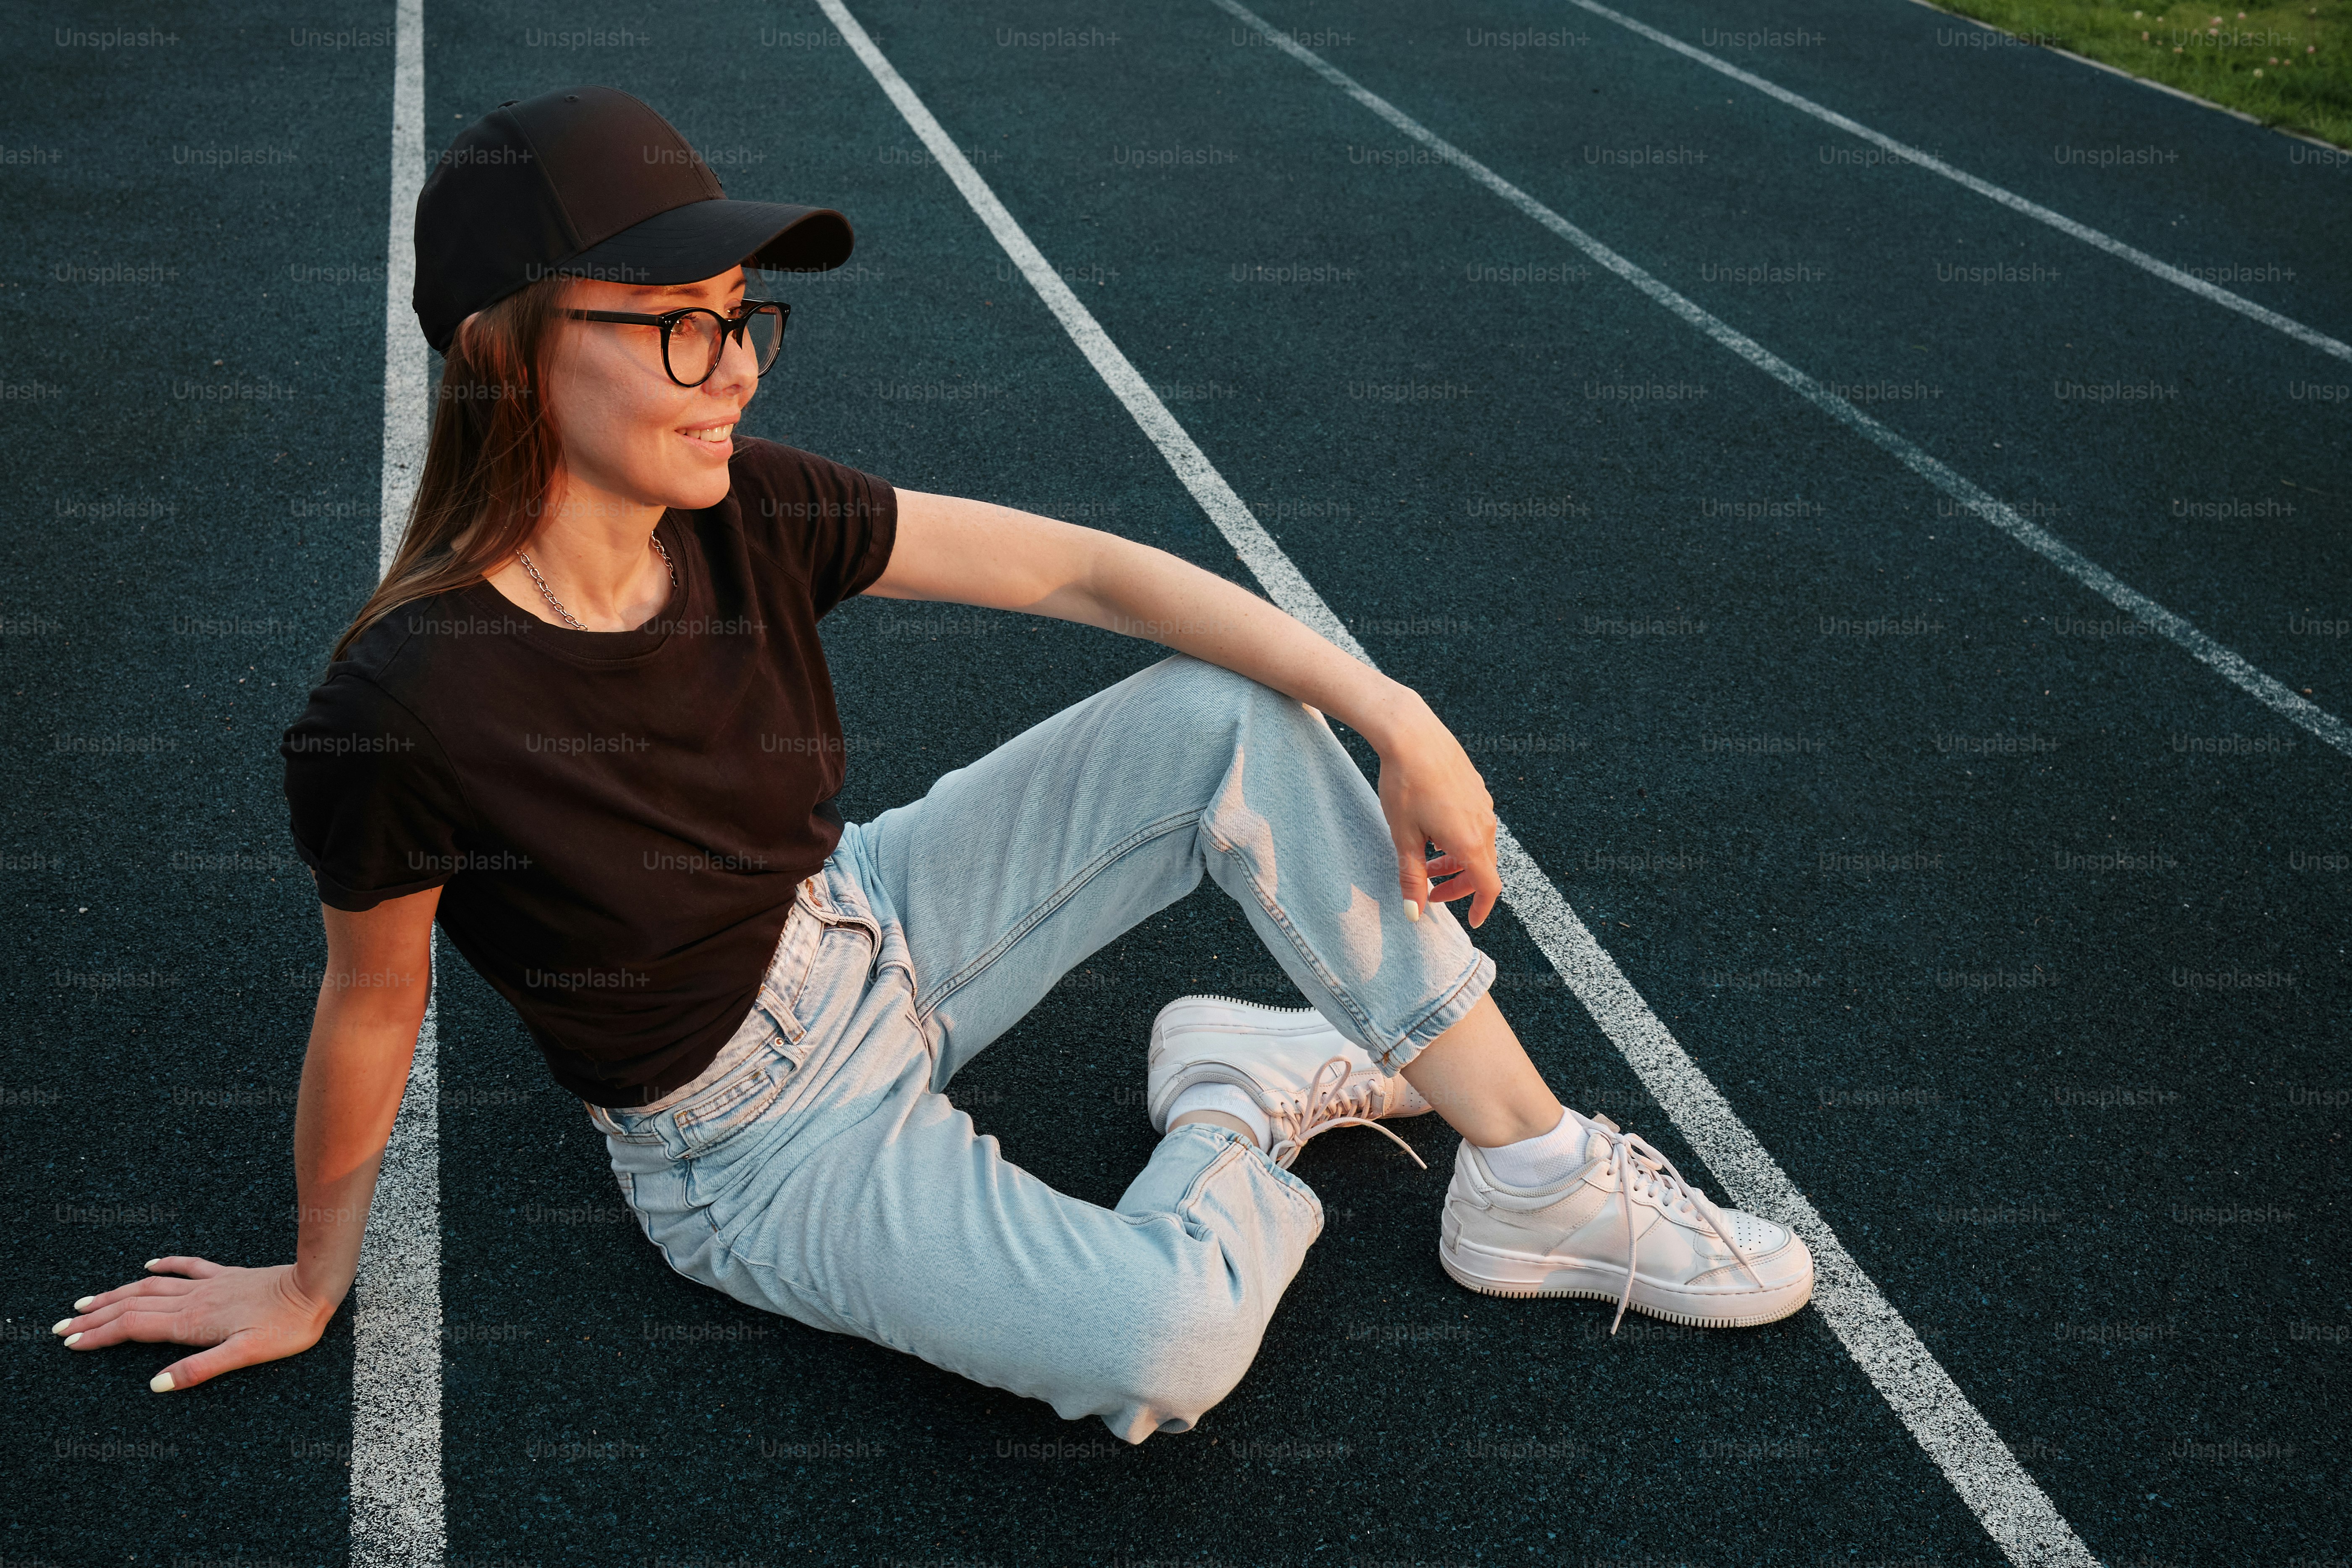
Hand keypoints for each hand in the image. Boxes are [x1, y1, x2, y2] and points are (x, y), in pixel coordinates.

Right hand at [52, 1257, 334, 1390]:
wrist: (315, 1287)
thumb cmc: (286, 1326)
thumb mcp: (244, 1356)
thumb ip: (199, 1370)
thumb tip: (155, 1385)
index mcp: (193, 1323)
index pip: (133, 1328)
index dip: (100, 1335)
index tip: (70, 1341)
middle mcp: (194, 1301)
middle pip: (133, 1307)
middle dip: (96, 1316)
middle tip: (62, 1325)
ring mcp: (210, 1286)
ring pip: (152, 1288)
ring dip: (118, 1294)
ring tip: (89, 1300)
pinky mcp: (227, 1276)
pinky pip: (189, 1267)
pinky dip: (166, 1266)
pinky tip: (151, 1265)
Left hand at [1373, 700, 1502, 928]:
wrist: (1412, 735)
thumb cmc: (1404, 786)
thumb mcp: (1403, 837)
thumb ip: (1411, 877)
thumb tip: (1413, 914)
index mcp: (1469, 842)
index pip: (1489, 887)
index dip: (1481, 908)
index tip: (1471, 921)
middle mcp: (1484, 824)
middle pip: (1482, 868)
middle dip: (1458, 886)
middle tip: (1429, 892)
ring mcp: (1483, 804)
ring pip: (1478, 845)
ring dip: (1455, 861)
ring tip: (1426, 860)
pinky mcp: (1477, 788)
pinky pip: (1475, 823)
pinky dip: (1458, 839)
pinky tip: (1433, 830)